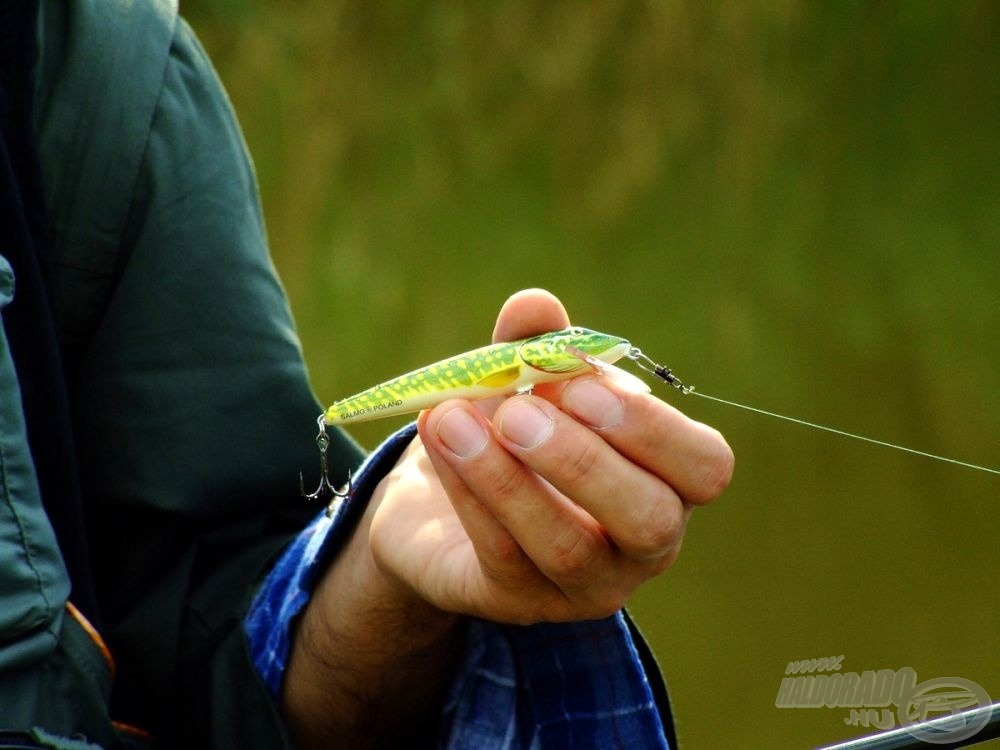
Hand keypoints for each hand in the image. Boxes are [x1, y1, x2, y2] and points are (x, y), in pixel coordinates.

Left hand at [370, 288, 733, 622]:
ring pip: (567, 547)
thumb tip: (534, 305)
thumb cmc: (510, 431)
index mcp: (667, 480)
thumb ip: (535, 344)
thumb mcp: (523, 381)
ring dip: (507, 478)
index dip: (649, 425)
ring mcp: (585, 585)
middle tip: (517, 410)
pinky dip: (466, 490)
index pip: (704, 466)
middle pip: (649, 519)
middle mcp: (643, 545)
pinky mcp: (519, 603)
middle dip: (584, 460)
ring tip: (452, 416)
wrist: (440, 499)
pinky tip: (437, 438)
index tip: (577, 381)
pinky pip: (500, 554)